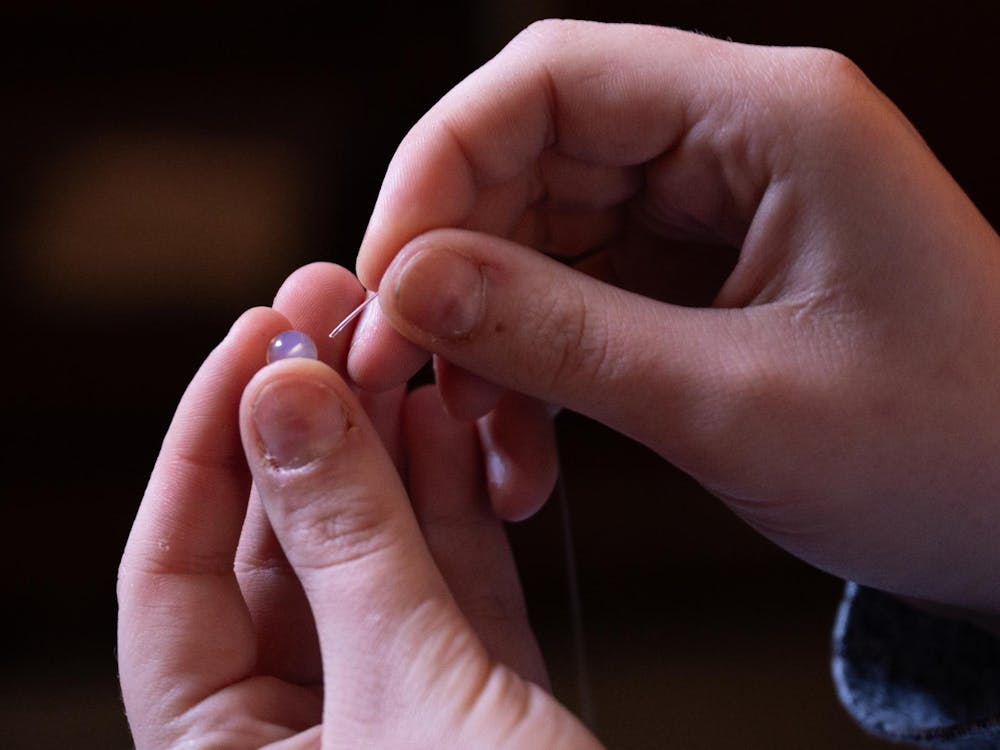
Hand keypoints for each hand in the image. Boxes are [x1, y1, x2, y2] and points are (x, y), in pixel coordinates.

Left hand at [116, 267, 601, 747]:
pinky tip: (448, 423)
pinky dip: (448, 503)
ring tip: (402, 350)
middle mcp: (296, 737)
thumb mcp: (410, 697)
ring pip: (373, 553)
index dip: (207, 442)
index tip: (255, 336)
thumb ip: (347, 543)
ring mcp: (392, 712)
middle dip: (310, 425)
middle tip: (338, 312)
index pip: (172, 573)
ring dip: (387, 448)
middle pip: (281, 547)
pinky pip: (447, 584)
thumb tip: (281, 399)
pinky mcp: (478, 701)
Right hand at [349, 20, 999, 617]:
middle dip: (454, 264)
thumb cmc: (943, 453)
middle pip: (534, 156)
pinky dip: (538, 359)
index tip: (384, 276)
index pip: (548, 80)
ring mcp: (721, 203)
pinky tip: (527, 440)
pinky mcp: (708, 268)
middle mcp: (739, 138)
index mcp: (773, 119)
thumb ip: (558, 336)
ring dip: (492, 330)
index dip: (438, 166)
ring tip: (484, 436)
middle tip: (407, 368)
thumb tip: (410, 286)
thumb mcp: (731, 402)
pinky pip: (582, 288)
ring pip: (546, 231)